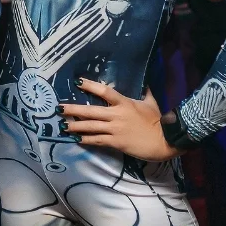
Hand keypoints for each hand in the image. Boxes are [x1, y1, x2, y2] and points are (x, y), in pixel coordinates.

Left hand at [60, 79, 181, 161]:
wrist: (166, 141)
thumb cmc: (159, 121)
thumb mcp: (152, 104)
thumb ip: (146, 93)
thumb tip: (146, 83)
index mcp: (125, 103)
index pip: (104, 91)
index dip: (90, 85)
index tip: (77, 82)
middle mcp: (117, 115)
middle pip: (91, 111)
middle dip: (73, 109)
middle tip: (59, 108)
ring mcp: (115, 129)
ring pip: (90, 127)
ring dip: (75, 126)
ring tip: (62, 125)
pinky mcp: (116, 143)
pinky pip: (97, 140)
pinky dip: (85, 140)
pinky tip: (76, 139)